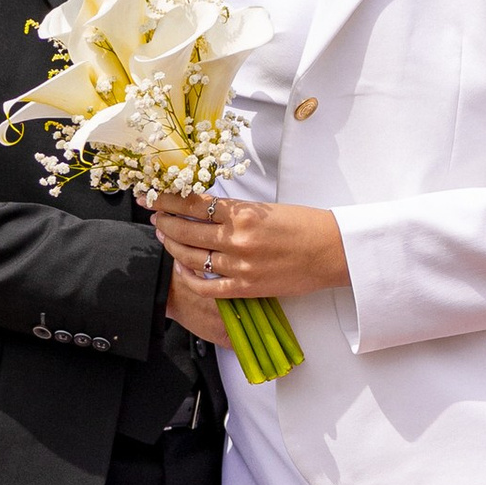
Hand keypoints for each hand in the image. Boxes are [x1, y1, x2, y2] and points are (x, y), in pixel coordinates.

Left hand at [152, 197, 348, 326]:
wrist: (332, 252)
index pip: (194, 204)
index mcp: (243, 213)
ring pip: (191, 256)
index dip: (168, 200)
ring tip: (165, 237)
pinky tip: (181, 268)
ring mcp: (240, 266)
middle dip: (165, 221)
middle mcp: (237, 239)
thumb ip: (235, 211)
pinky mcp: (246, 288)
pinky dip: (189, 277)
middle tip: (154, 216)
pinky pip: (207, 286)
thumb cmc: (305, 226)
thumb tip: (205, 210)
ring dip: (173, 246)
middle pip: (187, 229)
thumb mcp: (267, 209)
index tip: (154, 196)